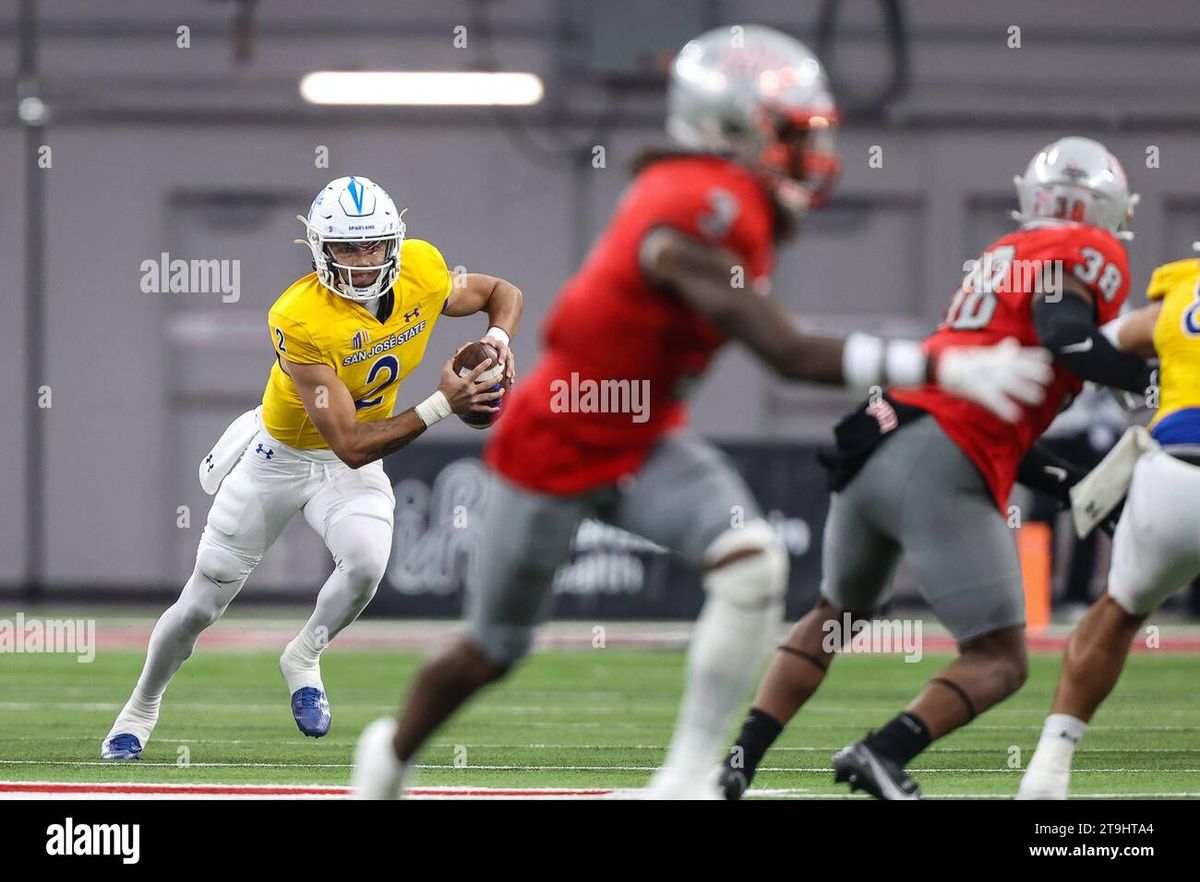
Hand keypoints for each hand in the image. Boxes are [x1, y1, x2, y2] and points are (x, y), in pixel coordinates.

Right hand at [438, 351, 503, 415]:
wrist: (441, 403)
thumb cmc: (443, 388)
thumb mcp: (445, 373)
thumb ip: (451, 363)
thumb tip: (456, 355)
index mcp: (465, 382)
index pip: (477, 371)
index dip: (484, 365)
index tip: (490, 360)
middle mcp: (471, 391)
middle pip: (487, 385)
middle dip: (495, 379)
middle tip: (501, 376)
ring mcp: (473, 400)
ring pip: (488, 397)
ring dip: (497, 394)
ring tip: (503, 390)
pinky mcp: (472, 408)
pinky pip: (484, 409)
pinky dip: (492, 409)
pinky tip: (498, 408)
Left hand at [482, 333, 516, 384]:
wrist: (496, 341)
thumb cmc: (488, 342)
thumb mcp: (486, 340)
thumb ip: (483, 341)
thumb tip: (476, 343)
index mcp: (501, 345)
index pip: (503, 350)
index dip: (503, 356)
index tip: (500, 363)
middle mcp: (507, 350)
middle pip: (510, 359)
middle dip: (509, 367)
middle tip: (507, 374)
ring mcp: (509, 356)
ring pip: (512, 365)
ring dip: (511, 372)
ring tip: (510, 380)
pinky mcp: (510, 362)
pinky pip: (512, 369)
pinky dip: (511, 375)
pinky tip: (510, 382)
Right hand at [935, 337, 1053, 422]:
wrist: (940, 366)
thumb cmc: (963, 362)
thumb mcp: (984, 354)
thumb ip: (1001, 351)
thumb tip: (1014, 343)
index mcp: (999, 356)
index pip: (1024, 354)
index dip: (1038, 358)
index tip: (1047, 362)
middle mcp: (996, 365)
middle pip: (1022, 368)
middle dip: (1037, 374)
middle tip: (1047, 381)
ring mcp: (988, 378)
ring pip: (1012, 384)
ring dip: (1026, 391)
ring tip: (1039, 398)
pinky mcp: (978, 390)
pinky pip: (994, 400)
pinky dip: (1005, 408)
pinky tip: (1016, 417)